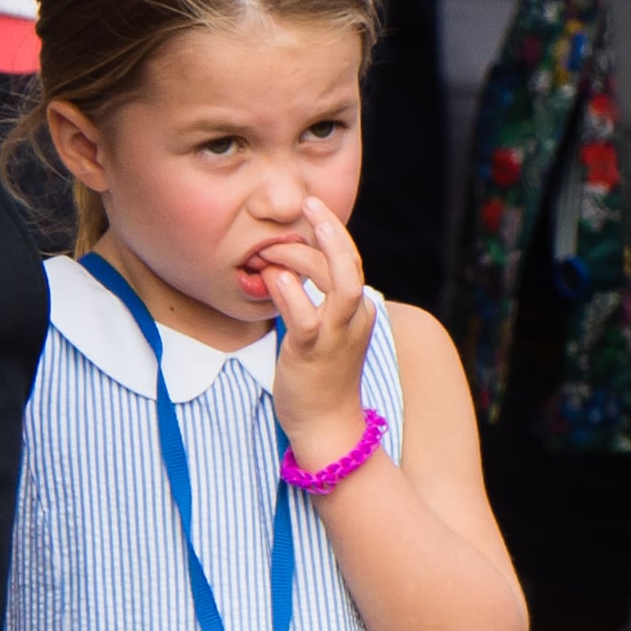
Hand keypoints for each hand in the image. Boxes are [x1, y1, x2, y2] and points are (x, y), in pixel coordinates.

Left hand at [259, 197, 374, 467]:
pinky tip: (272, 278)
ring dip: (306, 256)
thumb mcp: (326, 331)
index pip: (350, 260)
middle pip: (349, 262)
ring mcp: (336, 335)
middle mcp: (354, 318)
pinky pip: (304, 316)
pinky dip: (289, 292)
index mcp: (358, 311)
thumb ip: (317, 300)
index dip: (332, 232)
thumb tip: (291, 269)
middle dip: (329, 228)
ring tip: (275, 245)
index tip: (312, 210)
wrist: (326, 426)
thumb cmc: (321, 377)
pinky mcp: (311, 352)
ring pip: (336, 282)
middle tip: (307, 204)